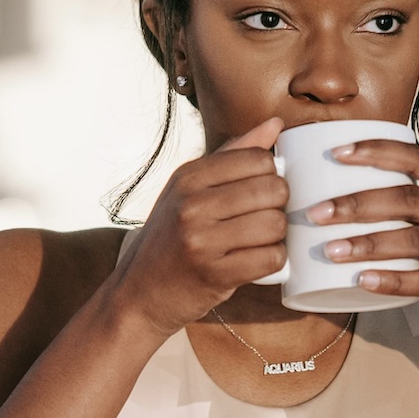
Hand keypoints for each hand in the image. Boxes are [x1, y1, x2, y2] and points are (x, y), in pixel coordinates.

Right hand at [112, 117, 287, 337]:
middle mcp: (192, 204)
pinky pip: (271, 259)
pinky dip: (274, 261)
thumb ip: (234, 155)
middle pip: (273, 189)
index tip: (263, 193)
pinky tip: (259, 261)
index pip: (258, 159)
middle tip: (266, 219)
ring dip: (278, 236)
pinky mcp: (214, 274)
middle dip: (280, 206)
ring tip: (261, 241)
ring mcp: (201, 240)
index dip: (272, 176)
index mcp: (188, 177)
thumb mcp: (190, 189)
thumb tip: (275, 124)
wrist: (138, 293)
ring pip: (275, 224)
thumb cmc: (171, 237)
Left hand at [307, 139, 418, 340]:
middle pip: (410, 199)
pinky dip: (393, 280)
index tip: (338, 154)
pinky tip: (363, 280)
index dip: (377, 152)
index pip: (418, 158)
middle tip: (317, 213)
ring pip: (416, 240)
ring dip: (368, 244)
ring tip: (331, 249)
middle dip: (358, 204)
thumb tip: (357, 195)